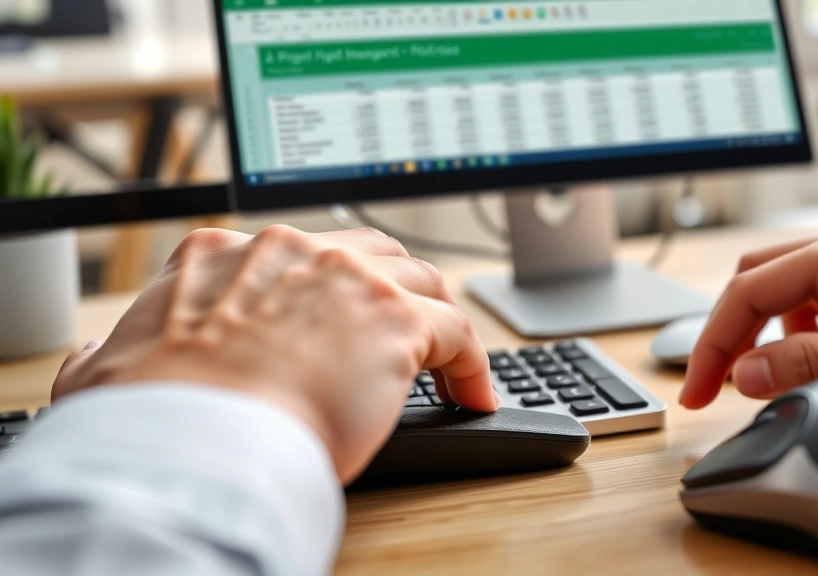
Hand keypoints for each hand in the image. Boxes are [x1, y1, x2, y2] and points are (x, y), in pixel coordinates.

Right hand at [52, 226, 498, 483]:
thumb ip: (106, 358)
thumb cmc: (150, 419)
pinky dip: (471, 362)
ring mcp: (348, 279)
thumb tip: (88, 359)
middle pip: (368, 252)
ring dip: (437, 319)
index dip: (325, 283)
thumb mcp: (103, 374)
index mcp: (223, 255)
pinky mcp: (395, 319)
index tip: (338, 310)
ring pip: (420, 281)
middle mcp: (290, 251)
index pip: (293, 252)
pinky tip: (472, 393)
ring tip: (448, 363)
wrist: (193, 437)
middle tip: (403, 328)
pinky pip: (458, 331)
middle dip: (391, 287)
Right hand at [680, 224, 817, 408]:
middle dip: (726, 334)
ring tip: (763, 375)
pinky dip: (798, 332)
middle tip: (712, 383)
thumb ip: (812, 363)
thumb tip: (747, 374)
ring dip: (762, 333)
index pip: (746, 294)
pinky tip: (816, 357)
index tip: (698, 391)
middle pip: (753, 283)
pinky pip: (814, 301)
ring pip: (781, 291)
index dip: (714, 346)